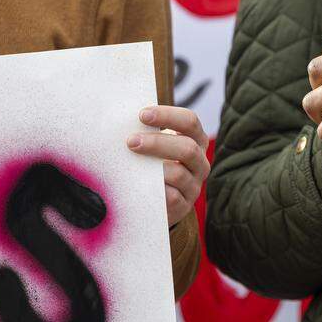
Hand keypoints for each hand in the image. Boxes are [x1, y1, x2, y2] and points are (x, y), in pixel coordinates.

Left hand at [127, 105, 209, 226]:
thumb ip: (148, 132)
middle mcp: (200, 162)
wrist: (159, 201)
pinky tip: (138, 186)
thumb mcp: (158, 146)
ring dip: (153, 168)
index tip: (142, 115)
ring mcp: (193, 185)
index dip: (167, 115)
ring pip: (178, 174)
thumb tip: (121, 118)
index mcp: (196, 140)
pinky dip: (154, 190)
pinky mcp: (183, 206)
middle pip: (187, 148)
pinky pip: (171, 198)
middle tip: (131, 141)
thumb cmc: (153, 164)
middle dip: (157, 143)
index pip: (189, 121)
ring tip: (130, 166)